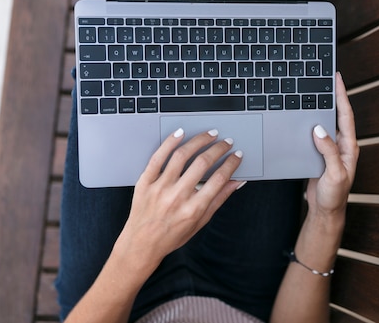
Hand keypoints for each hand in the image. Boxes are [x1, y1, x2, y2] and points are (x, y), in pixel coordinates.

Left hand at [114, 128, 243, 273]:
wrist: (141, 244)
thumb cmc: (171, 235)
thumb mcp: (200, 222)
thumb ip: (219, 199)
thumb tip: (236, 182)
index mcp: (193, 209)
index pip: (218, 179)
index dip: (231, 164)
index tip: (237, 155)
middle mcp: (177, 197)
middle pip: (202, 163)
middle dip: (218, 149)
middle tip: (225, 142)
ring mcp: (160, 188)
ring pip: (181, 155)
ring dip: (199, 141)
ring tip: (209, 135)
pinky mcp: (145, 182)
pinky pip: (158, 157)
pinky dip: (170, 142)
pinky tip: (180, 134)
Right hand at [306, 72, 358, 218]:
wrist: (325, 211)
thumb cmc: (334, 195)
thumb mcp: (334, 173)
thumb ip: (328, 151)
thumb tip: (319, 130)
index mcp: (348, 147)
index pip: (345, 115)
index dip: (342, 96)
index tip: (337, 79)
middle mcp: (341, 145)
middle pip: (337, 114)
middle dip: (333, 95)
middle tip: (327, 78)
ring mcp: (330, 149)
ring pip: (325, 122)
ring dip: (321, 107)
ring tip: (316, 90)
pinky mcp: (319, 154)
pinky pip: (314, 134)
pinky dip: (309, 121)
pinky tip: (303, 114)